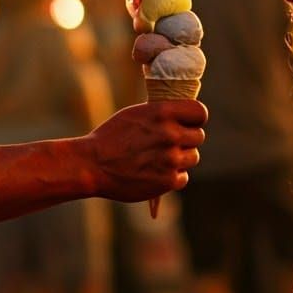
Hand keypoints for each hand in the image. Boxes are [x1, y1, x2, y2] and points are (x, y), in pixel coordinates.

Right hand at [85, 100, 205, 201]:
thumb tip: (182, 118)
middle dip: (186, 140)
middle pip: (198, 137)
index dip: (195, 119)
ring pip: (193, 157)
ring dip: (180, 159)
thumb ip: (162, 115)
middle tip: (169, 144)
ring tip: (159, 159)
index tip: (188, 124)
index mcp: (163, 112)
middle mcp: (170, 134)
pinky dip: (172, 177)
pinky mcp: (167, 181)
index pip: (200, 113)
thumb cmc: (111, 136)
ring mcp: (171, 159)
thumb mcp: (136, 114)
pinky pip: (183, 177)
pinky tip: (155, 173)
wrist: (92, 164)